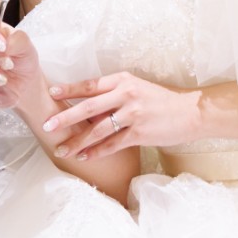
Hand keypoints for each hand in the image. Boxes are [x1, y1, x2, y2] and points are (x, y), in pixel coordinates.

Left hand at [42, 72, 201, 159]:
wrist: (190, 111)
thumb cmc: (161, 100)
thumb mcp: (137, 88)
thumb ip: (114, 95)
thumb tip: (88, 106)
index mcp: (123, 80)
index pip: (89, 85)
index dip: (69, 89)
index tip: (51, 93)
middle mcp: (126, 94)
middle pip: (88, 107)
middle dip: (64, 117)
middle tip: (46, 125)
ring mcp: (133, 114)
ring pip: (97, 129)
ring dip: (77, 141)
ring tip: (61, 149)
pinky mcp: (140, 132)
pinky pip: (112, 144)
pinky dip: (96, 152)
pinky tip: (84, 157)